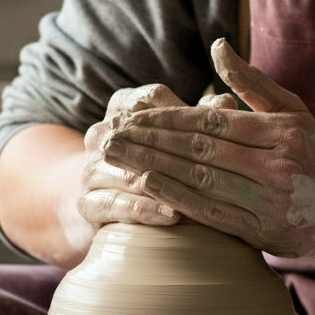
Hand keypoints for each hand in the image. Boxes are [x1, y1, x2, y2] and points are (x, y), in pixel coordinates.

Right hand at [78, 83, 236, 230]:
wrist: (107, 202)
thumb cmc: (156, 158)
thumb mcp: (176, 133)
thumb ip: (203, 117)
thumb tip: (226, 102)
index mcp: (121, 105)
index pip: (150, 99)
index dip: (183, 109)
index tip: (215, 122)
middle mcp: (101, 133)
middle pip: (140, 137)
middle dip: (177, 149)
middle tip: (215, 162)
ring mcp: (90, 168)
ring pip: (130, 172)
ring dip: (164, 183)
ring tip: (199, 194)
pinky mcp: (87, 202)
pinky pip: (117, 205)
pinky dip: (146, 210)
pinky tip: (172, 215)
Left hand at [102, 38, 314, 260]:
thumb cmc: (312, 154)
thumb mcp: (291, 110)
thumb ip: (251, 81)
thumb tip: (217, 45)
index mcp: (282, 132)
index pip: (212, 122)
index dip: (169, 118)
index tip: (133, 114)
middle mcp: (276, 166)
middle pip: (199, 151)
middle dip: (149, 141)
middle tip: (109, 134)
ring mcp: (268, 202)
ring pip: (198, 180)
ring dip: (151, 167)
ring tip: (116, 157)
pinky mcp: (260, 232)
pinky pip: (209, 213)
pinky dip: (174, 198)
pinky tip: (145, 184)